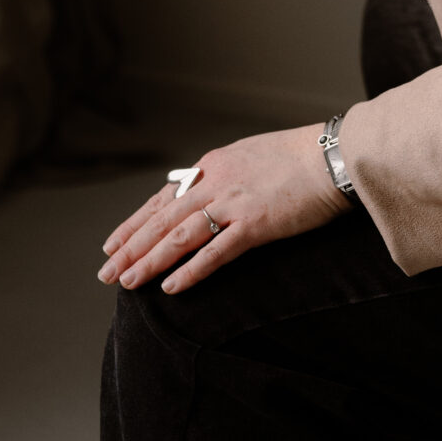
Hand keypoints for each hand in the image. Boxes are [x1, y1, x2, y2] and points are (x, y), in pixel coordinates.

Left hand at [97, 123, 344, 295]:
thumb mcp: (253, 155)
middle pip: (162, 219)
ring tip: (126, 282)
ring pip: (179, 236)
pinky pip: (215, 252)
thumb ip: (227, 173)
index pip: (164, 197)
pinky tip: (170, 287)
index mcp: (214, 164)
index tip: (113, 243)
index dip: (135, 222)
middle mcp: (216, 181)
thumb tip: (209, 189)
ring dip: (149, 260)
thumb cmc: (304, 156)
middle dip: (130, 247)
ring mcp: (234, 202)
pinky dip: (190, 270)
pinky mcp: (255, 223)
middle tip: (105, 273)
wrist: (336, 153)